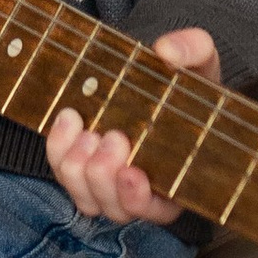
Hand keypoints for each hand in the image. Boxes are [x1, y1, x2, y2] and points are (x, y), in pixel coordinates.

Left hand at [47, 27, 220, 223]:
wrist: (154, 71)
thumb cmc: (185, 75)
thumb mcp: (199, 57)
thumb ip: (191, 49)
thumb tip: (165, 52)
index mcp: (178, 176)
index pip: (159, 209)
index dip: (141, 199)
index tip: (132, 173)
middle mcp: (142, 188)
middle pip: (116, 207)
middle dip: (106, 177)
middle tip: (113, 137)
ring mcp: (108, 180)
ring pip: (86, 198)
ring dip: (79, 169)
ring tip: (87, 131)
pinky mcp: (82, 163)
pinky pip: (62, 172)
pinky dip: (59, 150)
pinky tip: (68, 119)